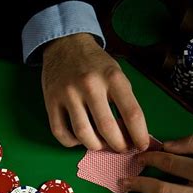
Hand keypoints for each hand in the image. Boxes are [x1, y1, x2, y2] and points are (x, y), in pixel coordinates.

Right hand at [42, 33, 148, 151]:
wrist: (65, 44)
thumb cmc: (94, 63)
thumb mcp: (116, 73)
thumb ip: (123, 100)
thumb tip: (131, 133)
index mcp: (112, 77)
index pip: (132, 113)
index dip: (139, 135)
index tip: (141, 145)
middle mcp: (90, 85)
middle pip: (107, 128)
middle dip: (118, 145)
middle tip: (120, 148)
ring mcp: (68, 94)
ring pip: (83, 134)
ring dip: (95, 146)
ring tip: (101, 144)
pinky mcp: (51, 102)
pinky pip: (60, 133)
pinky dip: (71, 143)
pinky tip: (79, 139)